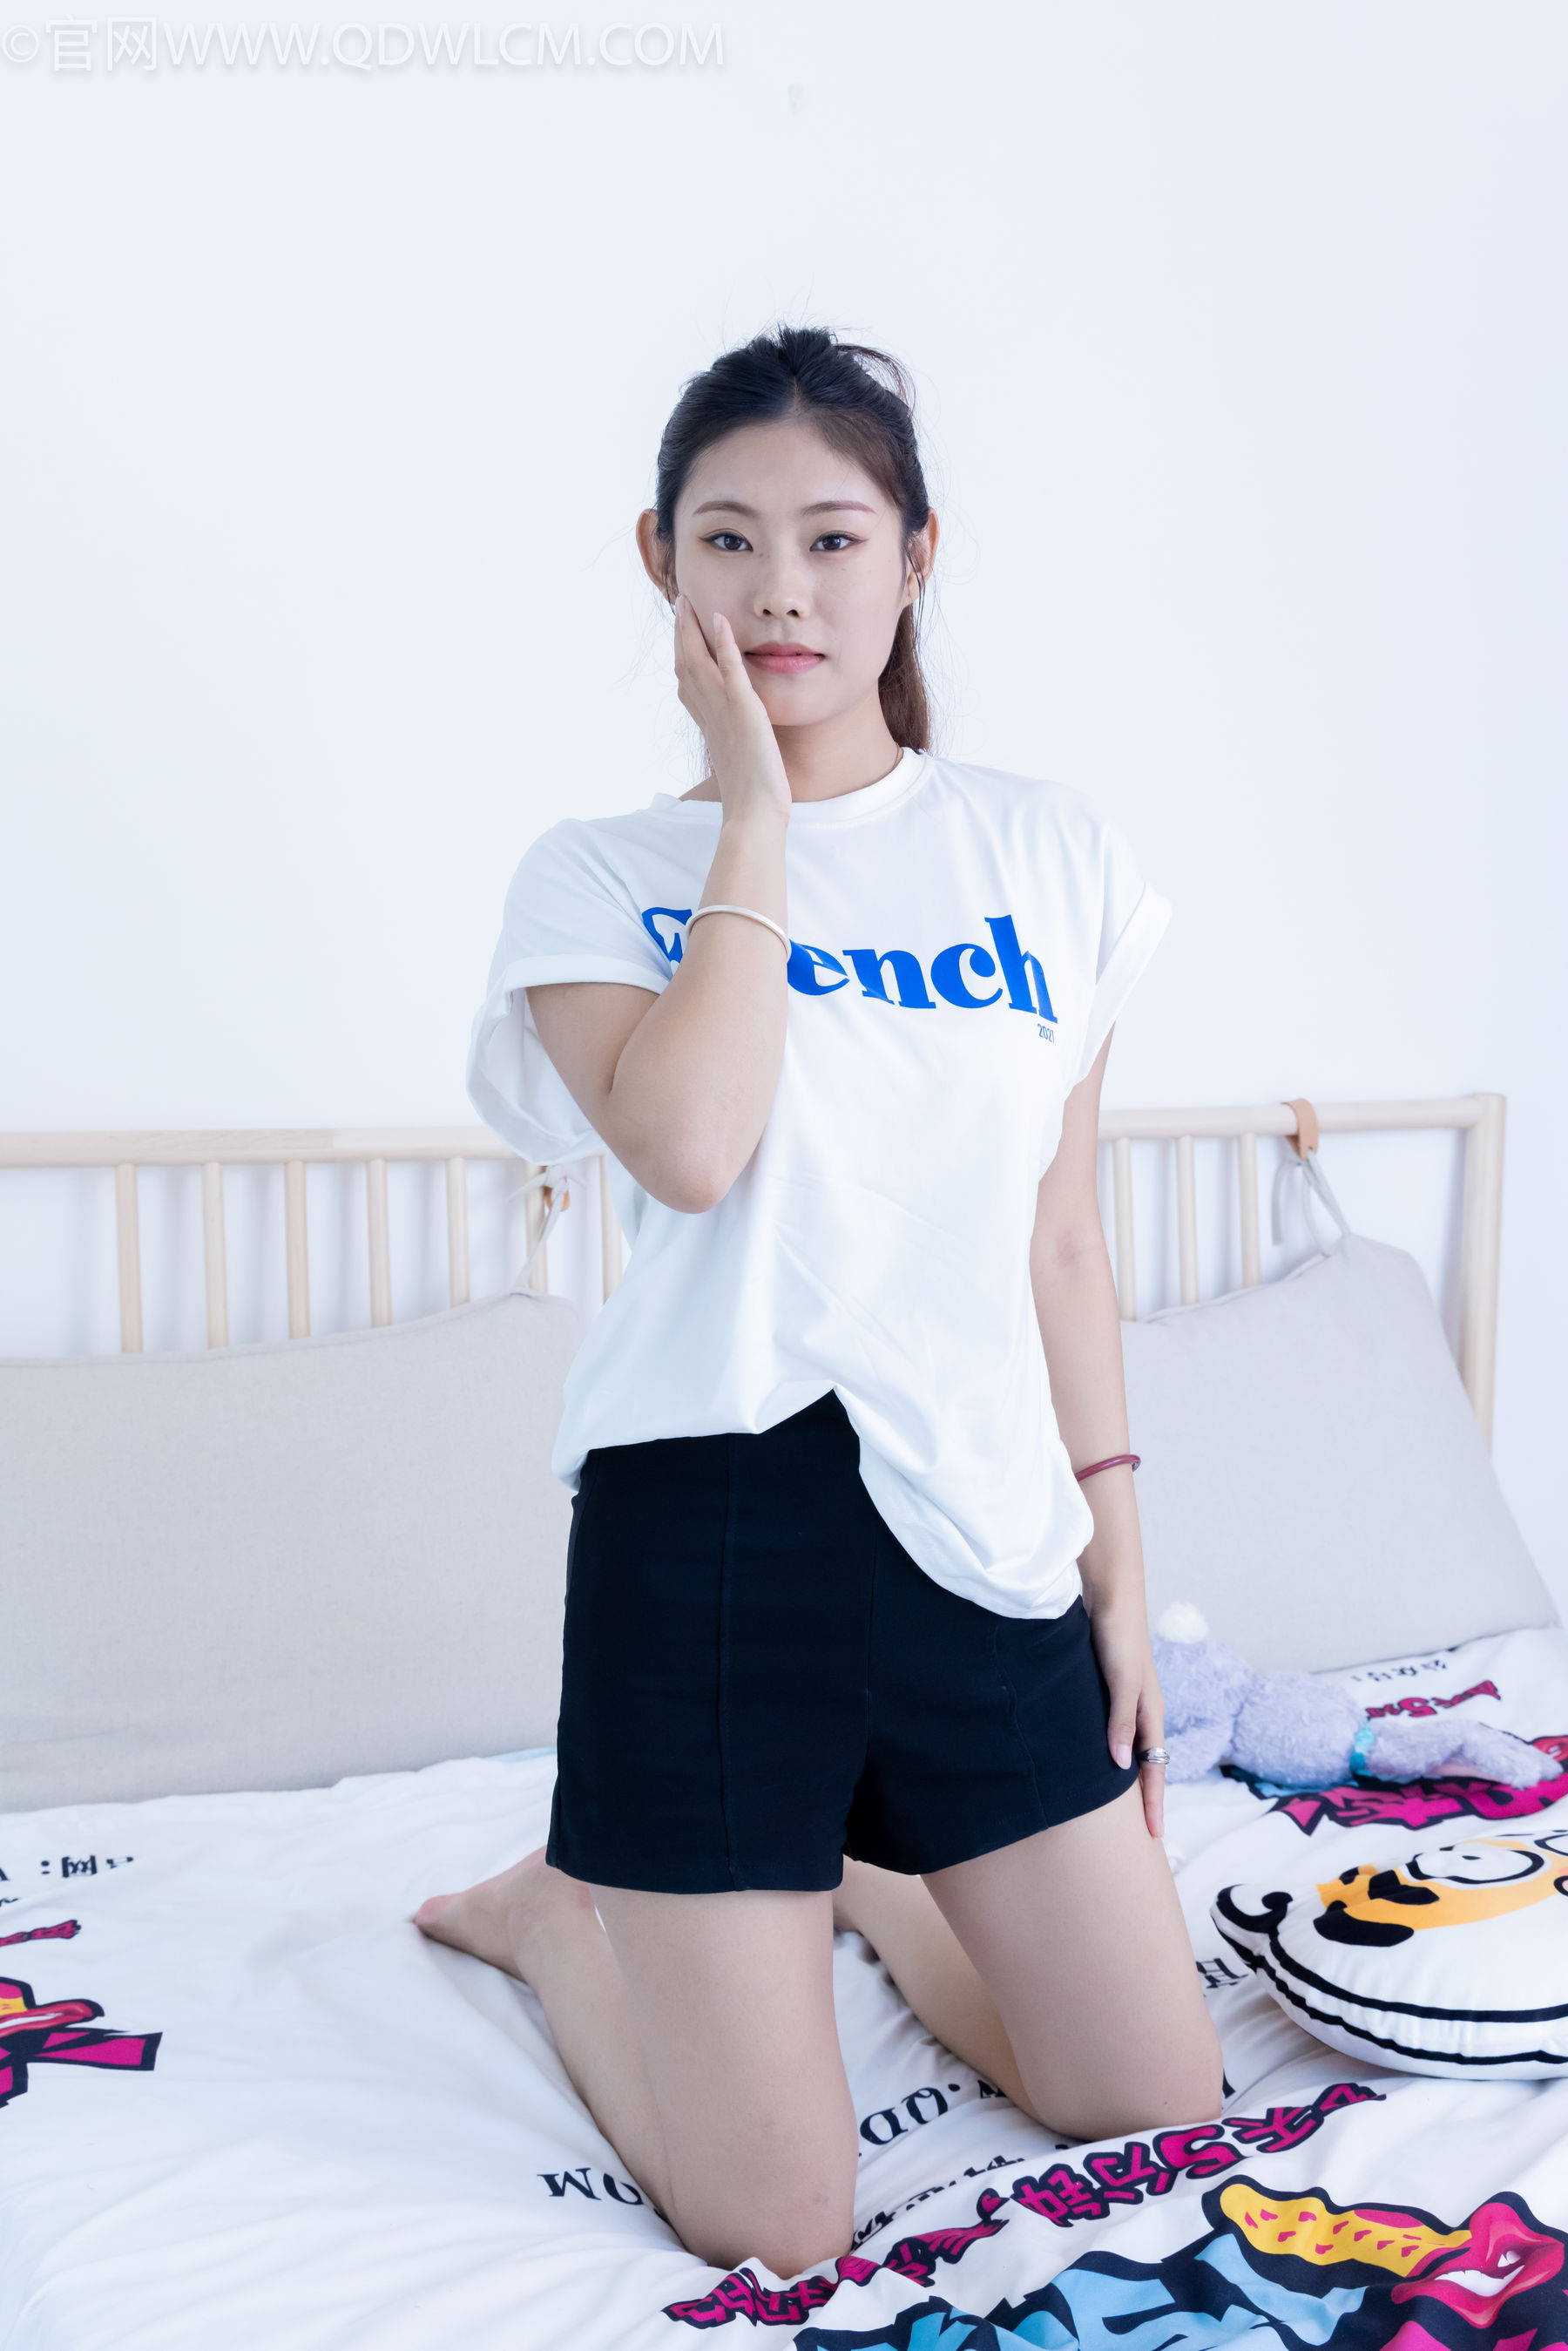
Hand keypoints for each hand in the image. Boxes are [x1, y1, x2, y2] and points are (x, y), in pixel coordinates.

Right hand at [671, 593, 792, 826]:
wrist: (754, 811)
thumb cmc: (751, 798)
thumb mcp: (741, 764)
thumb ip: (737, 748)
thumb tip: (738, 749)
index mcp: (708, 725)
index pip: (689, 683)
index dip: (682, 656)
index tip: (681, 635)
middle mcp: (708, 714)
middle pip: (685, 664)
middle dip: (680, 633)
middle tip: (678, 605)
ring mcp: (723, 710)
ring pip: (698, 660)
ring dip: (691, 628)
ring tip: (687, 602)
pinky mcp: (743, 708)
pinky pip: (730, 668)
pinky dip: (723, 642)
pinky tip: (719, 619)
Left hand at [1084, 1587, 1166, 1839]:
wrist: (1108, 1595)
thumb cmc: (1119, 1636)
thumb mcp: (1122, 1681)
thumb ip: (1121, 1721)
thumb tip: (1120, 1766)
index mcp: (1151, 1712)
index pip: (1155, 1768)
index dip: (1154, 1802)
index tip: (1153, 1836)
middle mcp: (1140, 1710)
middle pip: (1145, 1763)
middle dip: (1144, 1798)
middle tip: (1137, 1834)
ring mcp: (1123, 1700)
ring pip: (1126, 1749)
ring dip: (1123, 1778)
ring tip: (1114, 1809)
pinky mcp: (1104, 1689)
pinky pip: (1109, 1731)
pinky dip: (1106, 1752)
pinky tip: (1091, 1761)